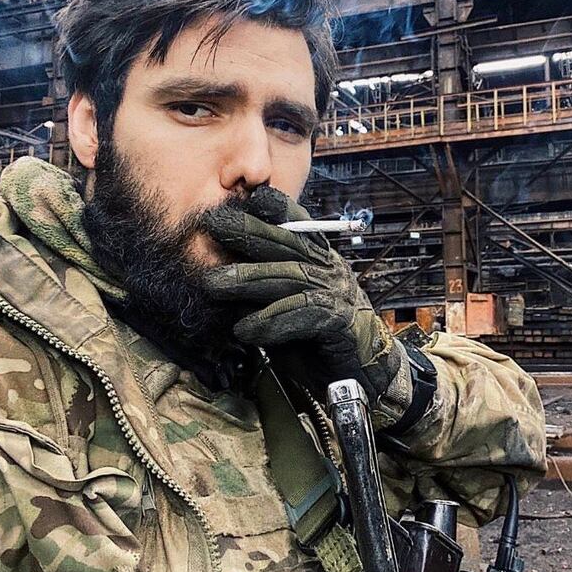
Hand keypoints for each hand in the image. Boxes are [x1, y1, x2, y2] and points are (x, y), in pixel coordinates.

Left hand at [203, 186, 407, 423]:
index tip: (242, 199)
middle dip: (249, 231)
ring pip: (290, 275)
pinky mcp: (340, 321)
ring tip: (213, 284)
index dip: (274, 208)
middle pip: (288, 242)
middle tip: (212, 226)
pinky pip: (304, 313)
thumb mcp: (279, 308)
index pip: (297, 224)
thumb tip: (218, 279)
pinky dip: (271, 320)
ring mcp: (337, 292)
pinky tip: (244, 329)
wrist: (359, 372)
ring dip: (249, 279)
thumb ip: (258, 292)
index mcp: (316, 258)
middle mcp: (328, 268)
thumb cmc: (313, 338)